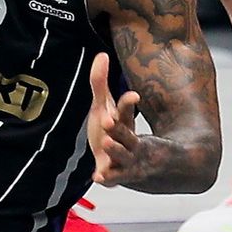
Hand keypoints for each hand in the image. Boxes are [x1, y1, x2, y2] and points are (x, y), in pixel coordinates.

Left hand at [86, 51, 141, 185]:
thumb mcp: (102, 105)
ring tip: (108, 143)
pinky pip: (113, 176)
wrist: (120, 160)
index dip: (127, 103)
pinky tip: (98, 176)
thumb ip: (99, 82)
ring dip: (116, 149)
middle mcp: (125, 139)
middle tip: (108, 120)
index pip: (126, 110)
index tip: (133, 96)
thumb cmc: (111, 128)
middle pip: (124, 132)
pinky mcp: (114, 173)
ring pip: (121, 154)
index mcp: (122, 121)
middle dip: (118, 127)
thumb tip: (101, 54)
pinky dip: (107, 177)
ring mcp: (121, 157)